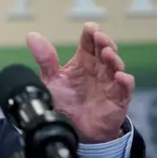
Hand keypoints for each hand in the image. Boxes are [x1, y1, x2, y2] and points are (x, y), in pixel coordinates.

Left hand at [26, 22, 134, 143]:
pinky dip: (125, 82)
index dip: (91, 33)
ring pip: (117, 66)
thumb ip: (44, 59)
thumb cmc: (64, 102)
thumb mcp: (51, 79)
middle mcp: (98, 69)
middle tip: (99, 38)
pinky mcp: (117, 100)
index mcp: (83, 61)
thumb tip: (31, 36)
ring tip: (107, 53)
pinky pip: (125, 89)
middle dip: (104, 41)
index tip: (90, 28)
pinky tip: (121, 77)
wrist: (71, 130)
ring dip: (114, 58)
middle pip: (105, 49)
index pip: (89, 42)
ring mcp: (109, 83)